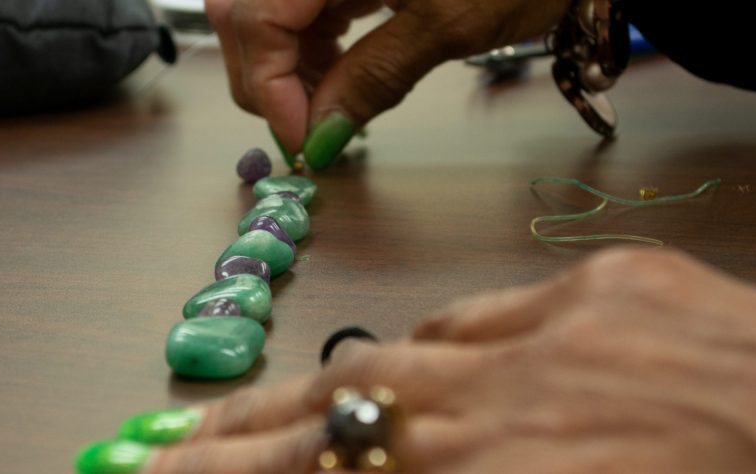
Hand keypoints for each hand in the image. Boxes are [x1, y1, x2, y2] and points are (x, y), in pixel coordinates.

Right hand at [139, 248, 755, 471]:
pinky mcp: (594, 290)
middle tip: (161, 450)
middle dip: (231, 442)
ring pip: (383, 363)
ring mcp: (544, 342)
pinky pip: (476, 319)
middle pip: (328, 424)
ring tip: (241, 418)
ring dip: (308, 393)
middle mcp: (499, 418)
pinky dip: (427, 350)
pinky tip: (400, 371)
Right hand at [204, 0, 572, 167]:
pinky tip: (335, 72)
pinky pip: (297, 2)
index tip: (302, 142)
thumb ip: (371, 79)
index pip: (257, 18)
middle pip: (243, 11)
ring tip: (328, 105)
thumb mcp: (447, 25)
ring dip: (282, 64)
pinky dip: (306, 43)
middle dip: (265, 78)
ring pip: (263, 9)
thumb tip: (319, 137)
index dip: (268, 87)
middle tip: (307, 132)